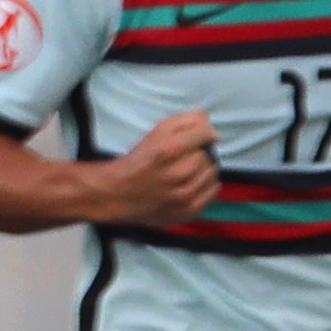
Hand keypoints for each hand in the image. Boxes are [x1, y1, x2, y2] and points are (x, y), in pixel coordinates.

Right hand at [95, 110, 218, 227]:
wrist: (117, 194)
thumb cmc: (139, 161)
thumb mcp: (156, 133)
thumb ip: (184, 121)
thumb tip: (207, 119)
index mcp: (167, 151)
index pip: (205, 134)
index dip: (204, 133)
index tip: (201, 136)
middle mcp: (177, 174)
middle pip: (207, 155)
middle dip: (198, 153)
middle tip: (183, 158)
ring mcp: (183, 196)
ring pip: (212, 173)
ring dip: (203, 169)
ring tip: (186, 171)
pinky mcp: (187, 211)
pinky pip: (213, 191)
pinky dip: (207, 185)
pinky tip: (192, 183)